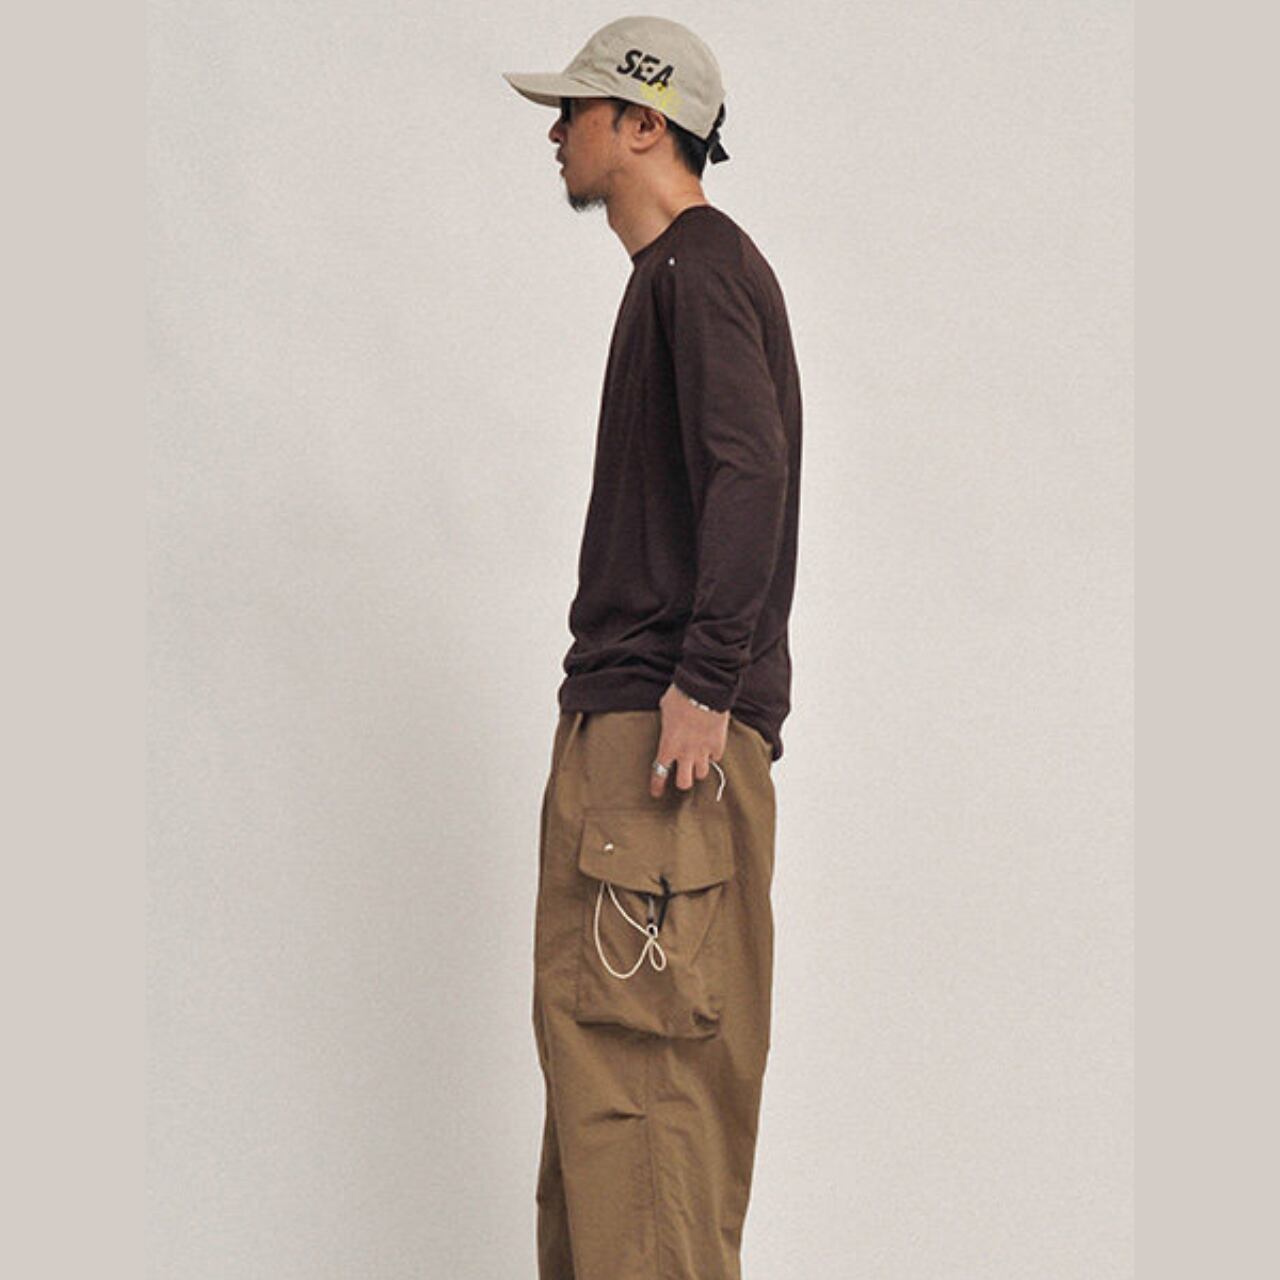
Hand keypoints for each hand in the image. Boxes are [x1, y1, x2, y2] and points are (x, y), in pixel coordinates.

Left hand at [650, 682, 729, 797]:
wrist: (704, 689)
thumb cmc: (680, 696)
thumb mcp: (665, 711)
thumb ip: (667, 726)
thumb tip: (669, 727)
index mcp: (668, 746)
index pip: (659, 773)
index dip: (657, 786)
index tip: (656, 793)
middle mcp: (685, 753)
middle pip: (684, 783)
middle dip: (683, 781)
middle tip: (683, 774)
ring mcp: (703, 751)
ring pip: (701, 774)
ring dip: (698, 769)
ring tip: (698, 761)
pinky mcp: (718, 745)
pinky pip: (716, 758)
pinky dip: (713, 755)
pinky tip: (710, 747)